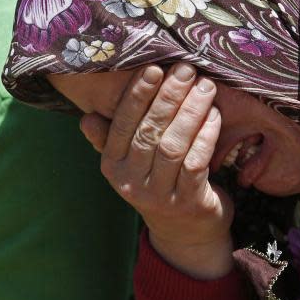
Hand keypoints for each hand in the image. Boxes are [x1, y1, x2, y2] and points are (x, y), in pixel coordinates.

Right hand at [81, 63, 233, 278]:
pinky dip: (206, 136)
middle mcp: (131, 181)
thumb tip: (86, 118)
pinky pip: (196, 163)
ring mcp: (159, 194)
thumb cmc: (157, 183)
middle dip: (168, 97)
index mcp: (113, 166)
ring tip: (204, 87)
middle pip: (149, 133)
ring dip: (190, 112)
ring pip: (173, 146)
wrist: (184, 232)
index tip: (153, 68)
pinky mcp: (188, 202)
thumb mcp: (129, 163)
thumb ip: (111, 139)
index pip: (122, 125)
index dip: (137, 96)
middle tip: (185, 70)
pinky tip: (214, 115)